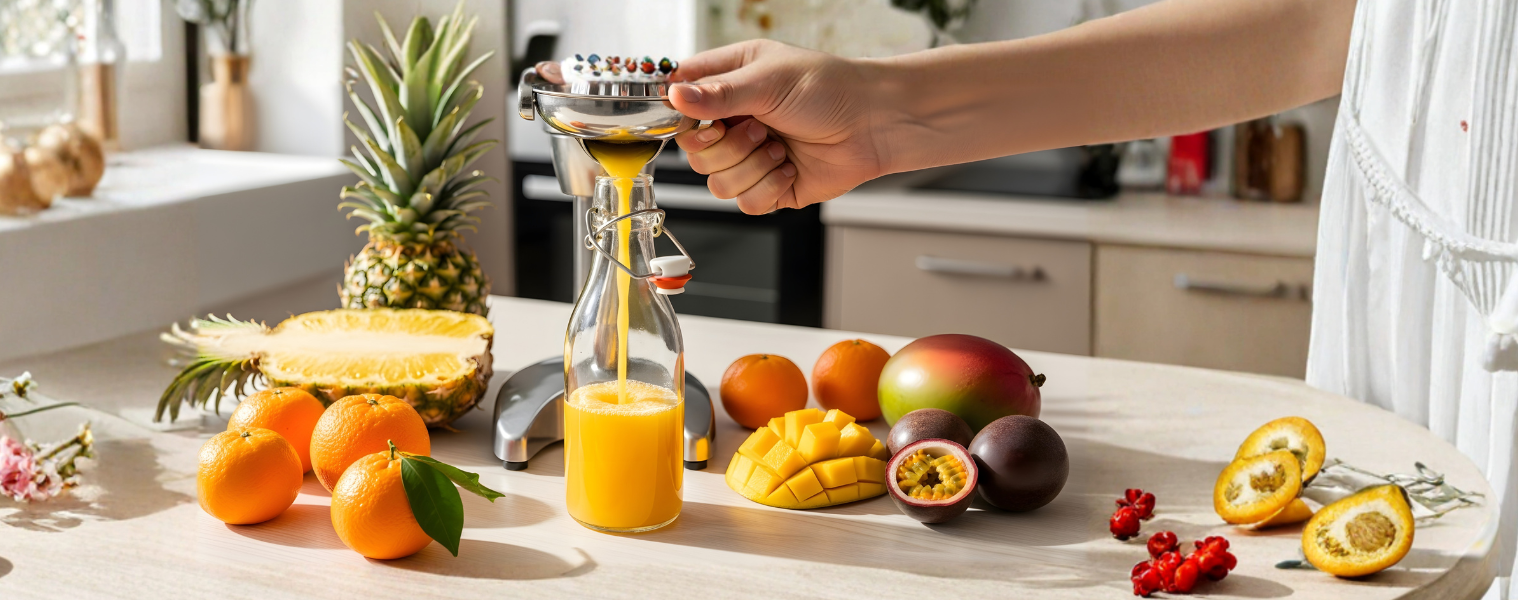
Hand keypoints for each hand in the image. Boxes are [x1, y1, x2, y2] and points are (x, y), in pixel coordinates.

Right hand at [669, 41, 890, 213]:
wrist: (873, 124)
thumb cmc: (829, 89)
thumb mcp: (768, 81)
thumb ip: (718, 93)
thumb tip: (675, 95)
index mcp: (729, 84)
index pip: (680, 102)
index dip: (683, 116)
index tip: (700, 118)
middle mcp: (735, 121)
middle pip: (694, 153)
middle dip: (728, 146)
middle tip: (760, 128)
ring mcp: (751, 157)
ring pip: (716, 183)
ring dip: (751, 167)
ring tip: (780, 147)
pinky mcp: (769, 187)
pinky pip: (745, 203)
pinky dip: (768, 188)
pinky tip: (789, 168)